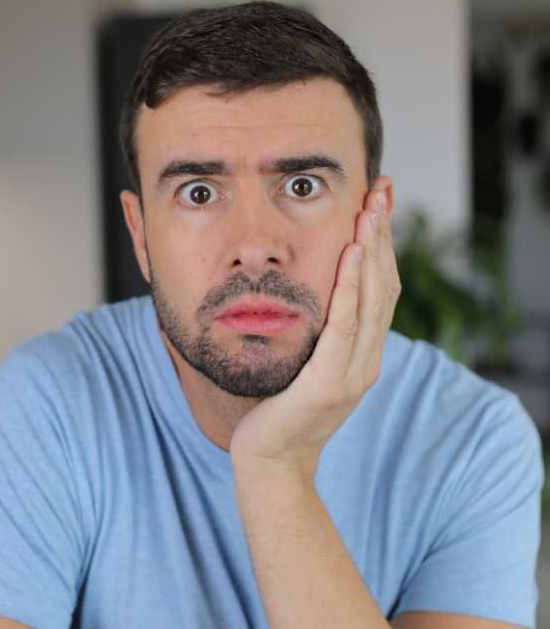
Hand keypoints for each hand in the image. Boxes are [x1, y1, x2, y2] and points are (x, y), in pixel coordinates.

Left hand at [229, 189, 400, 474]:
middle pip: (383, 285)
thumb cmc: (276, 412)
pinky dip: (348, 290)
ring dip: (370, 251)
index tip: (378, 201)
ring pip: (370, 300)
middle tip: (381, 188)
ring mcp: (351, 374)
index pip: (381, 287)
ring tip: (368, 210)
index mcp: (362, 353)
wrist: (269, 465)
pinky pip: (342, 328)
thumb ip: (313, 333)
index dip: (382, 243)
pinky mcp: (327, 385)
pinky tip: (349, 257)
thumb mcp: (301, 363)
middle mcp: (366, 360)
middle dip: (382, 233)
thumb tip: (302, 290)